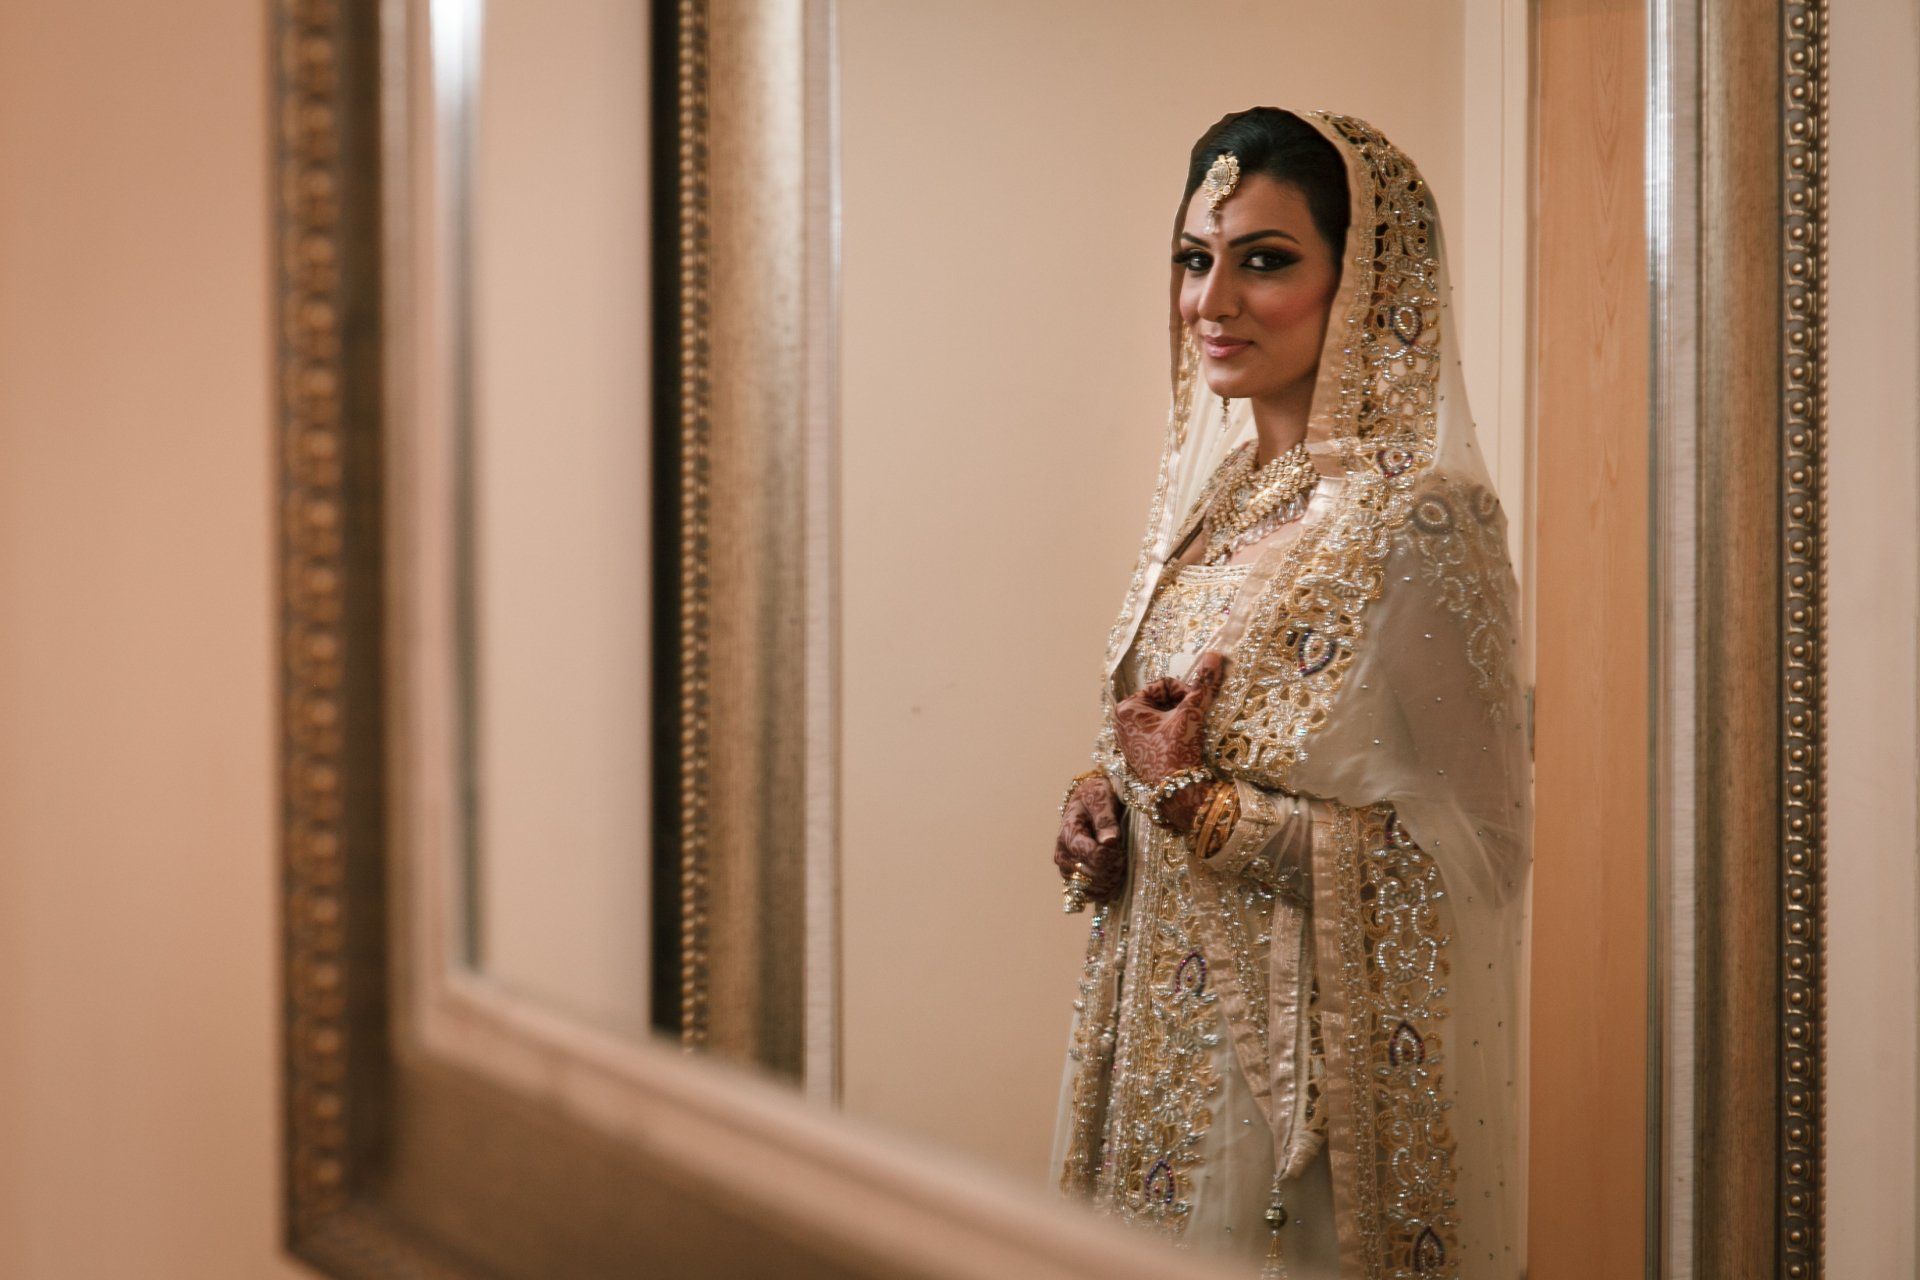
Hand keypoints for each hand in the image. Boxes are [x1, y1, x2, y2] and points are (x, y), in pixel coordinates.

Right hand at [1054, 773, 1125, 902]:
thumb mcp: (1101, 798)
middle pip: (1090, 876)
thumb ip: (1105, 819)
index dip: (1111, 855)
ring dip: (1110, 881)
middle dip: (1112, 868)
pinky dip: (1106, 890)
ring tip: (1119, 864)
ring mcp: (1069, 870)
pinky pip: (1091, 895)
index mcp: (1068, 834)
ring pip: (1090, 889)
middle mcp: (1064, 855)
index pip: (1092, 855)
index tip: (1119, 846)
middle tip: (1122, 855)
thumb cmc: (1096, 797)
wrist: (1089, 802)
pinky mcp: (1076, 878)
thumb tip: (1110, 840)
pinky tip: (1115, 877)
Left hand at [1114, 650, 1226, 787]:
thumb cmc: (1178, 752)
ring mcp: (1128, 739)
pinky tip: (1180, 746)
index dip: (1184, 692)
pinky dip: (1172, 732)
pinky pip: (1158, 731)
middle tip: (1192, 722)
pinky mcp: (1138, 752)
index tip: (1194, 707)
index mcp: (1126, 708)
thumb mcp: (1191, 714)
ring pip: (1161, 715)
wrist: (1179, 794)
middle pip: (1160, 698)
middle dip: (1180, 706)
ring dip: (1178, 718)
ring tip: (1188, 734)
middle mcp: (1121, 722)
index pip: (1163, 684)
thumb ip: (1203, 684)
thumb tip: (1215, 655)